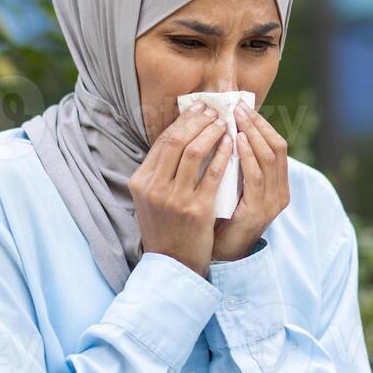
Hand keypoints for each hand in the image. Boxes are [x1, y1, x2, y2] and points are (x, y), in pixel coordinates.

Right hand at [130, 103, 232, 277]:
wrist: (173, 264)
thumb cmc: (166, 227)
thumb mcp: (151, 198)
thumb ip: (161, 171)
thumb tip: (182, 134)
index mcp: (140, 181)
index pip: (163, 141)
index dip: (184, 120)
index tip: (200, 108)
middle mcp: (154, 187)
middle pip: (177, 140)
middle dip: (198, 120)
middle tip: (215, 111)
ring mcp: (174, 198)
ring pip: (194, 152)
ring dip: (211, 132)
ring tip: (224, 124)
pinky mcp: (196, 209)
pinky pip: (212, 173)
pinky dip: (223, 154)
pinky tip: (232, 144)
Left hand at [212, 101, 289, 261]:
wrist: (218, 254)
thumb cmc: (221, 216)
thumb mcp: (232, 185)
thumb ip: (235, 163)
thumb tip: (224, 128)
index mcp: (277, 184)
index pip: (276, 145)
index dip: (261, 124)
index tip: (243, 107)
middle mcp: (280, 192)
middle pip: (277, 147)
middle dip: (257, 124)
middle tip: (239, 107)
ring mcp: (272, 202)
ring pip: (269, 158)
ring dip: (253, 134)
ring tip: (237, 118)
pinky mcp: (259, 211)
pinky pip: (256, 177)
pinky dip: (247, 156)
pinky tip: (236, 141)